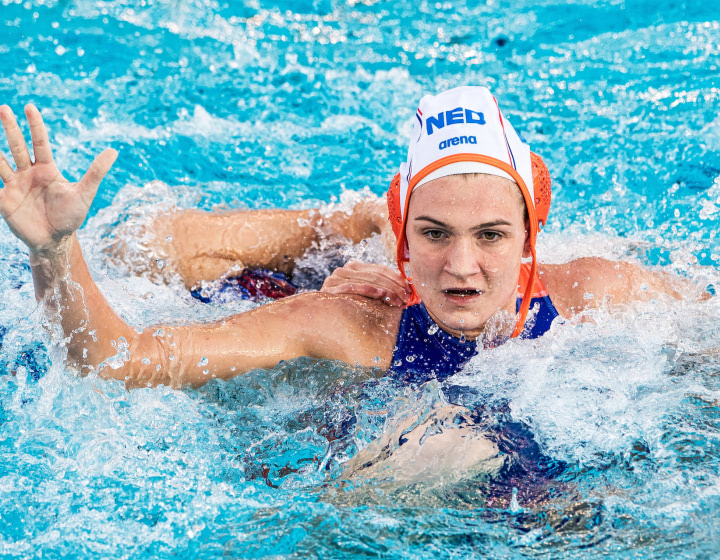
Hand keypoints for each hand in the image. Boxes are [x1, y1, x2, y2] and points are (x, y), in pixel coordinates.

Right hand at [0, 104, 116, 253]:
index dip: (35, 125)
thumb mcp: (85, 193)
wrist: (55, 240)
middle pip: (17, 146)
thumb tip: (114, 151)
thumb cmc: (71, 217)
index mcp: (47, 169)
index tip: (29, 107)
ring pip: (1, 161)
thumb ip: (96, 172)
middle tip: (3, 108)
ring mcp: (15, 185)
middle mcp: (29, 173)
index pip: (40, 143)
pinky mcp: (4, 200)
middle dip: (10, 128)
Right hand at [321, 260, 410, 306]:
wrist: (319, 320)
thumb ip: (380, 288)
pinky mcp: (332, 287)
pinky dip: (372, 290)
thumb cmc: (347, 310)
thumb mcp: (366, 296)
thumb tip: (406, 289)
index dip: (397, 278)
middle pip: (377, 274)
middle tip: (407, 298)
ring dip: (388, 290)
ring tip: (400, 301)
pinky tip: (384, 295)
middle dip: (395, 286)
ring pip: (369, 280)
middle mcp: (344, 269)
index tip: (410, 289)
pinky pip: (356, 287)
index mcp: (354, 267)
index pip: (380, 269)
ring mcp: (337, 277)